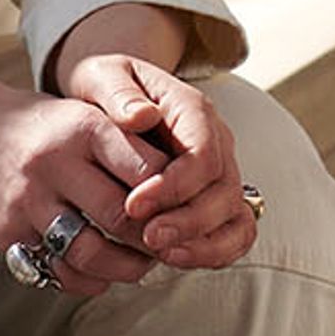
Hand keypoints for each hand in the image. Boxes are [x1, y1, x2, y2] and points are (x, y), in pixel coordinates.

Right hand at [0, 83, 164, 296]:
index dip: (173, 196)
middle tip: (170, 243)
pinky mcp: (7, 233)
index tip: (185, 209)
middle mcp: (52, 163)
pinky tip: (103, 273)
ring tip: (141, 263)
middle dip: (154, 238)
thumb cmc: (47, 127)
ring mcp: (26, 201)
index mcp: (82, 127)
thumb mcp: (89, 115)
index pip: (144, 170)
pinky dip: (89, 281)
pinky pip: (57, 271)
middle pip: (120, 216)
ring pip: (89, 253)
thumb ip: (134, 146)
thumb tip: (188, 191)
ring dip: (125, 268)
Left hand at [60, 51, 256, 274]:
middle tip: (148, 238)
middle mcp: (216, 140)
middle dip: (189, 220)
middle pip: (223, 189)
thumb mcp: (100, 76)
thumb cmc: (104, 87)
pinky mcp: (214, 196)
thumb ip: (116, 92)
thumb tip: (140, 116)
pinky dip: (214, 250)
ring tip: (162, 254)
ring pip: (234, 214)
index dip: (175, 185)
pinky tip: (178, 258)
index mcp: (192, 109)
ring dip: (204, 241)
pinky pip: (234, 230)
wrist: (111, 96)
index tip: (134, 205)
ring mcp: (220, 170)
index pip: (203, 152)